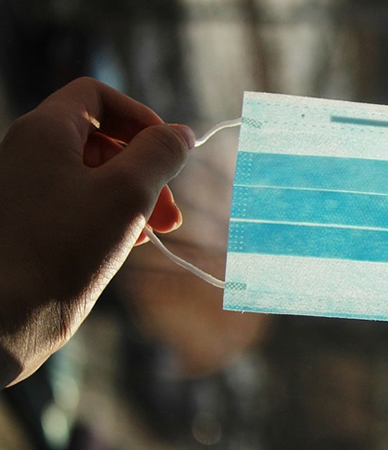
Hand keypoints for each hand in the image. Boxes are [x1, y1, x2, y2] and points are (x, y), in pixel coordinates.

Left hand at [0, 77, 194, 386]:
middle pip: (99, 138)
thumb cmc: (61, 251)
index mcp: (45, 132)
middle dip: (143, 169)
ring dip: (131, 197)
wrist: (0, 321)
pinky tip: (124, 246)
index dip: (139, 117)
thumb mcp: (126, 193)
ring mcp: (25, 191)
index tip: (165, 154)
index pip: (97, 96)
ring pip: (91, 175)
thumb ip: (158, 155)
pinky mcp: (27, 226)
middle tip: (168, 212)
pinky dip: (107, 217)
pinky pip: (76, 204)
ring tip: (152, 233)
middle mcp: (28, 153)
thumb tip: (180, 133)